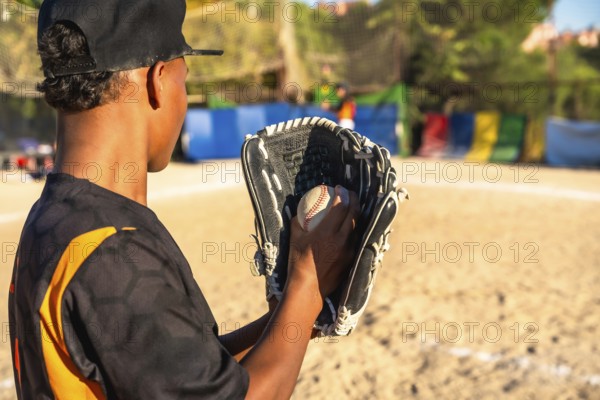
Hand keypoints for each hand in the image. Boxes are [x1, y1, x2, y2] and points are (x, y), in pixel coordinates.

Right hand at [286, 186, 359, 302]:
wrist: (308, 288)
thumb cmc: (298, 262)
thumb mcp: (294, 239)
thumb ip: (297, 222)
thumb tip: (299, 211)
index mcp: (328, 232)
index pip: (340, 206)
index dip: (342, 194)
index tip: (339, 187)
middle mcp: (342, 239)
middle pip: (354, 213)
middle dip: (354, 199)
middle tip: (349, 193)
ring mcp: (349, 250)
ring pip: (356, 227)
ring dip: (355, 214)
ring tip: (351, 208)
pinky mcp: (351, 260)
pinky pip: (354, 240)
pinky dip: (352, 230)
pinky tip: (348, 228)